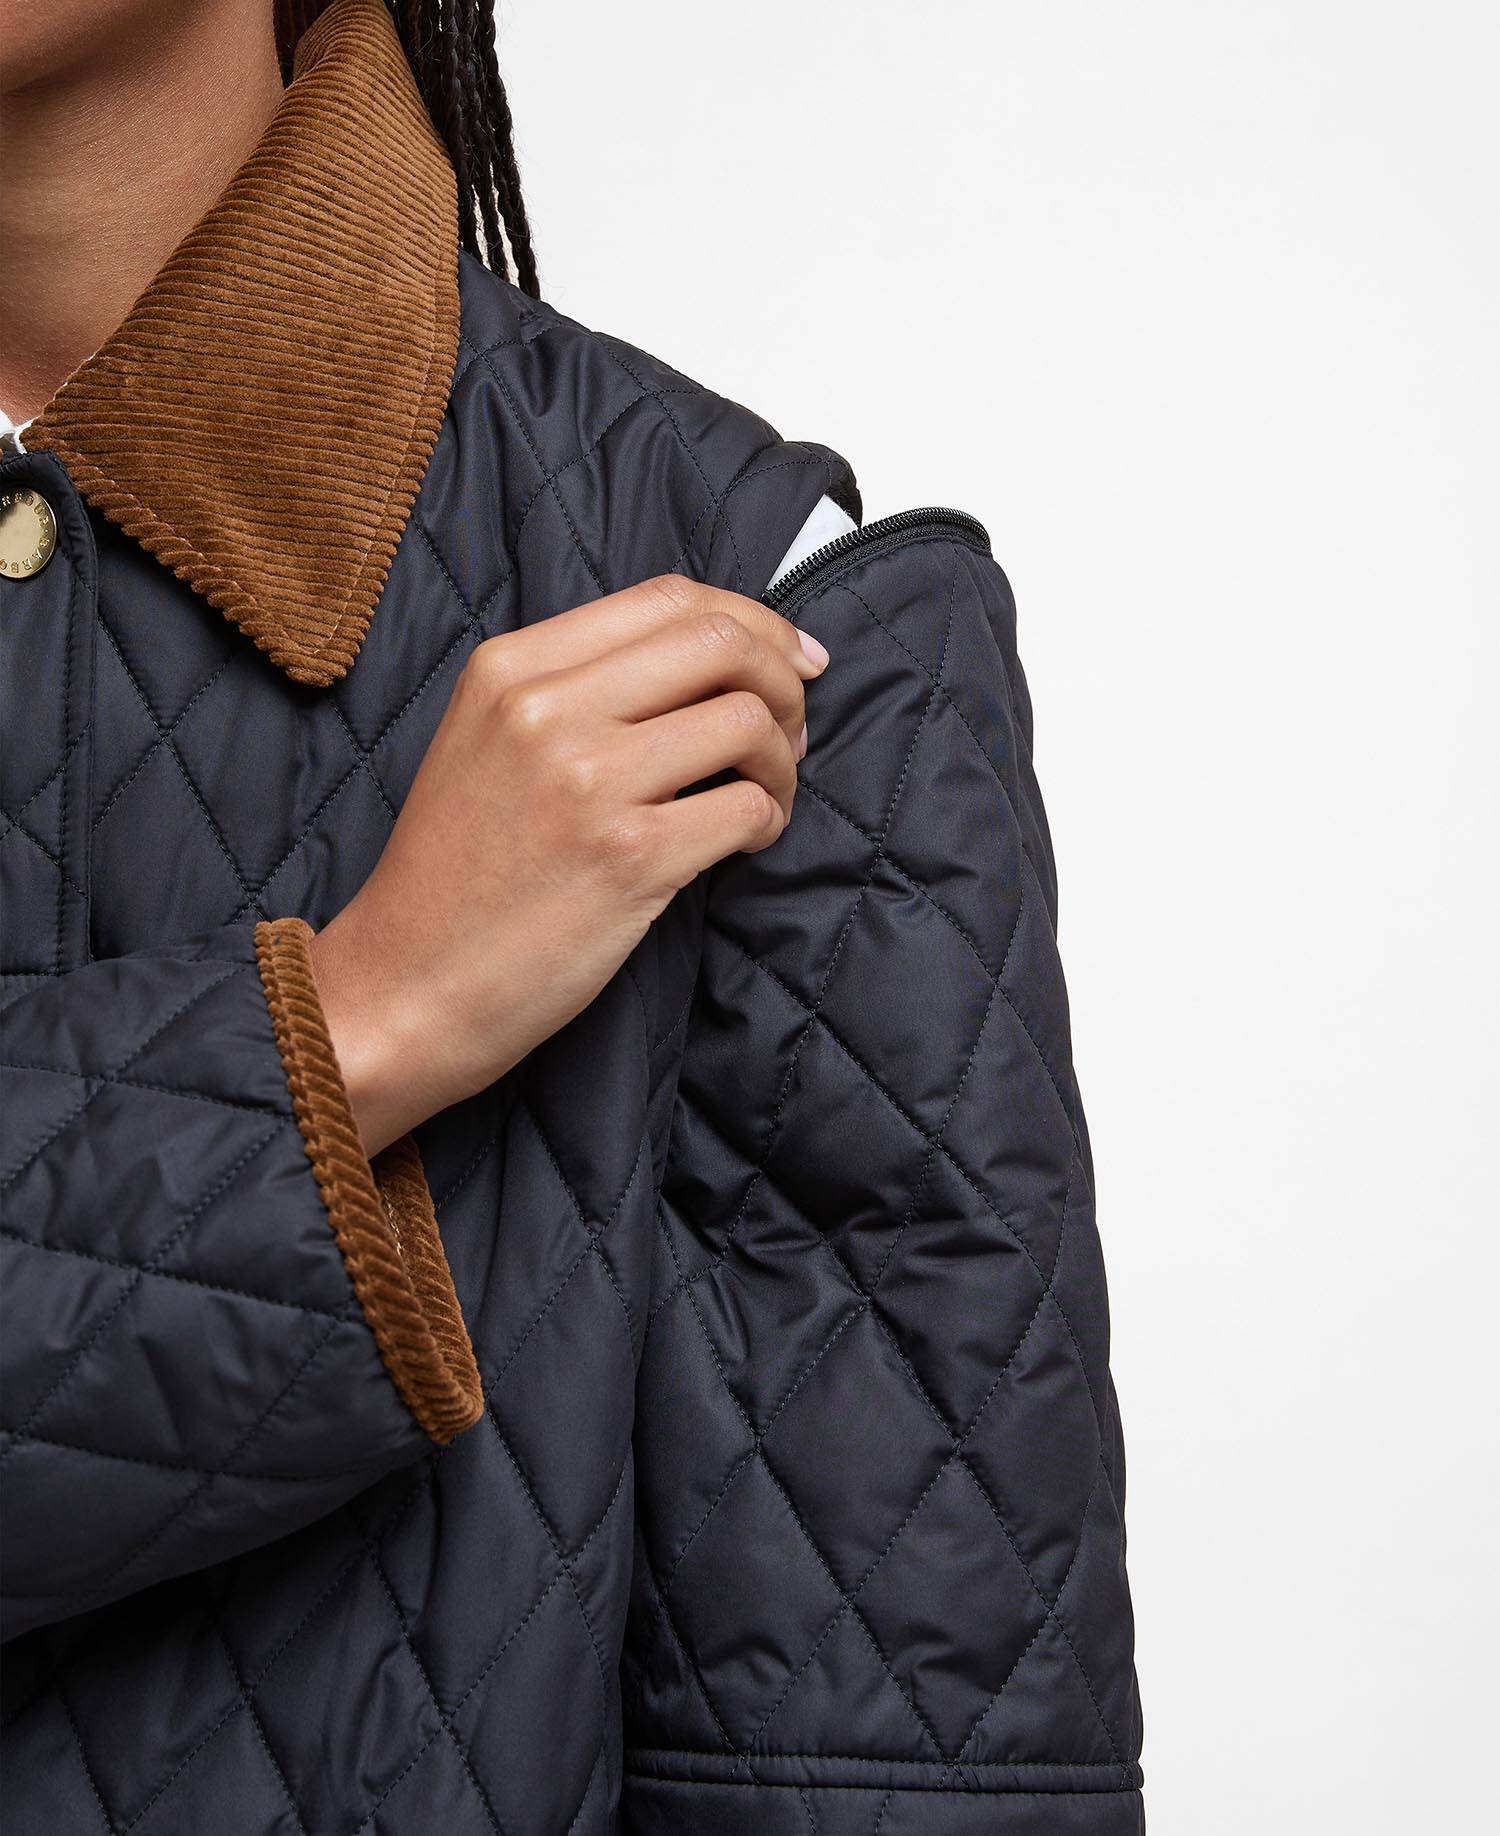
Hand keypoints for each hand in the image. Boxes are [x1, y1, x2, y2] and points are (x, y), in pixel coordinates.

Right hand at [307, 574, 829, 1154]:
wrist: (406, 984)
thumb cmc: (458, 875)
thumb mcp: (485, 743)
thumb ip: (572, 689)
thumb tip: (708, 659)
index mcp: (510, 669)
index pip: (667, 598)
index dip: (752, 620)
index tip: (792, 657)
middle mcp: (546, 709)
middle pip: (721, 641)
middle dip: (784, 681)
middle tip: (791, 730)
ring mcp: (588, 781)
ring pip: (746, 719)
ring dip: (781, 759)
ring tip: (763, 796)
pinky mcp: (629, 857)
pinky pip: (745, 807)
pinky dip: (767, 819)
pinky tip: (746, 840)